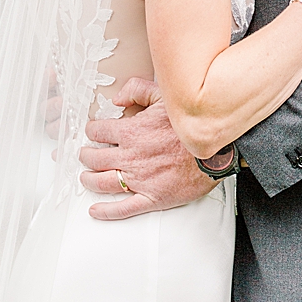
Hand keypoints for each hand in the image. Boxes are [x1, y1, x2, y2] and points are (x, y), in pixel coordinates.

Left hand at [78, 78, 214, 219]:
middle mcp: (130, 157)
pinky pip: (124, 208)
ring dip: (88, 180)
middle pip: (94, 158)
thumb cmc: (192, 125)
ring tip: (85, 177)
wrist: (218, 152)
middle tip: (83, 155)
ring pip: (102, 182)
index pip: (96, 131)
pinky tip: (96, 210)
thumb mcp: (164, 96)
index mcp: (130, 132)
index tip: (91, 133)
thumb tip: (117, 98)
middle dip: (84, 155)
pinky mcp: (153, 198)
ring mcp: (140, 180)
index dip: (91, 131)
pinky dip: (106, 211)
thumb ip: (137, 89)